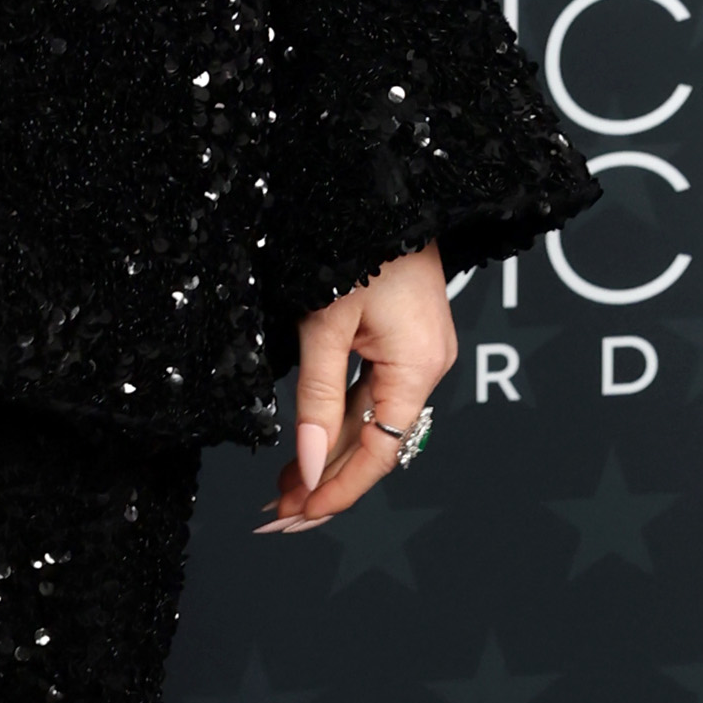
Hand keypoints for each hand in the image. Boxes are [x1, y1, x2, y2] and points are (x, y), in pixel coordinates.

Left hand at [256, 245, 455, 534]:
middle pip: (373, 443)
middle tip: (275, 513)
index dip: (338, 489)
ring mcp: (417, 354)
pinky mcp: (404, 341)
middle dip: (323, 479)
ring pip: (368, 421)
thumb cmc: (356, 244)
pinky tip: (308, 445)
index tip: (300, 515)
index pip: (379, 452)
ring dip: (326, 454)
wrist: (385, 188)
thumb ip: (316, 398)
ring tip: (281, 488)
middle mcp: (427, 366)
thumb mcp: (324, 325)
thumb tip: (306, 462)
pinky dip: (337, 421)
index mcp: (418, 367)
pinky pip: (370, 394)